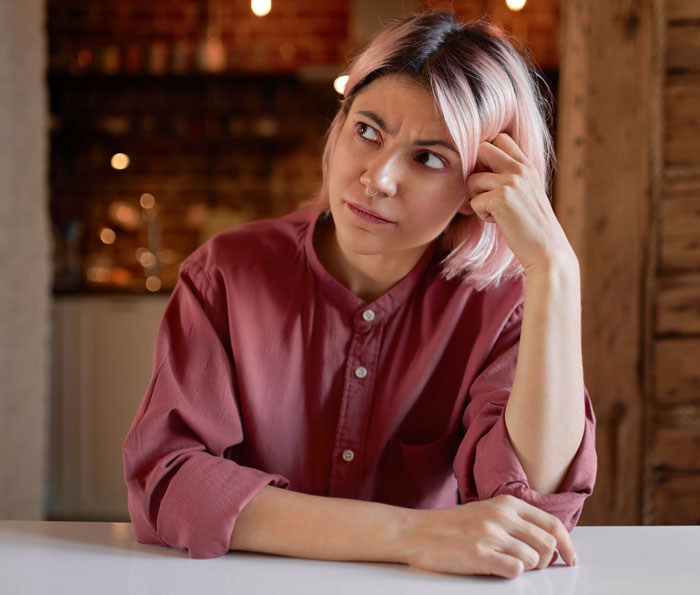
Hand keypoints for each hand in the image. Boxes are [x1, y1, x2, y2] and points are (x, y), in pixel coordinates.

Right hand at [399, 494, 576, 577]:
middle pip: (548, 544)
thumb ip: (513, 520)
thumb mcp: (485, 511)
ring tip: (506, 564)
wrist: (416, 532)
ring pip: (533, 560)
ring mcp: (491, 535)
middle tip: (535, 567)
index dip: (567, 544)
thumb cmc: (450, 526)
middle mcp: (501, 516)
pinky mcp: (480, 554)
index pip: (552, 523)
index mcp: (506, 503)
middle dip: (547, 561)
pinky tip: (495, 568)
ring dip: (525, 568)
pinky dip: (510, 573)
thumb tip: (545, 541)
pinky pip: (515, 570)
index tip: (570, 558)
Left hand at [465, 133, 574, 270]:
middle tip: (485, 190)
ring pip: (472, 179)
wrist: (546, 248)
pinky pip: (473, 202)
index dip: (488, 155)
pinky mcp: (501, 199)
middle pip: (482, 148)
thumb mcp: (527, 191)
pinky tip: (497, 221)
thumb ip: (511, 175)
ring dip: (476, 197)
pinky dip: (481, 215)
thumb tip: (478, 168)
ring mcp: (511, 182)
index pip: (500, 138)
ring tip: (494, 210)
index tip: (490, 175)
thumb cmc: (532, 224)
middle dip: (476, 170)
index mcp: (527, 165)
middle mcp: (520, 169)